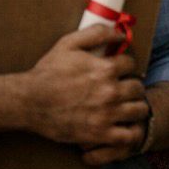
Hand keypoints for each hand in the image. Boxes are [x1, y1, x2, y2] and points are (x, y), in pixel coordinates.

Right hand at [22, 25, 147, 162]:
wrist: (28, 102)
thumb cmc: (48, 72)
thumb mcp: (69, 43)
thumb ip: (97, 33)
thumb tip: (121, 33)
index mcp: (106, 69)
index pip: (131, 64)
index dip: (126, 64)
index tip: (119, 69)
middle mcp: (110, 92)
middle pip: (138, 87)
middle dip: (132, 85)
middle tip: (123, 88)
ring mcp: (106, 115)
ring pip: (139, 110)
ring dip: (135, 106)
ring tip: (126, 105)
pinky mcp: (99, 134)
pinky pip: (128, 136)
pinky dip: (130, 131)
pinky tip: (122, 125)